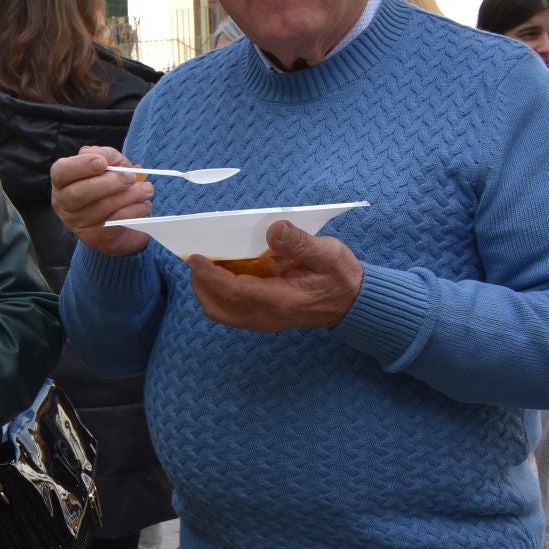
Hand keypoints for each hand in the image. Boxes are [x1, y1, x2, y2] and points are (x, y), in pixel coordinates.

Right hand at [50, 147, 152, 256]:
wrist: (119, 218)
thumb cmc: (109, 185)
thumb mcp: (107, 164)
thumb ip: (104, 155)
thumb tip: (105, 159)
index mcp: (63, 181)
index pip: (61, 172)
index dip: (81, 166)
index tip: (102, 163)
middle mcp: (64, 203)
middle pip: (79, 193)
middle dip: (110, 183)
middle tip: (131, 177)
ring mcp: (77, 223)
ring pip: (102, 208)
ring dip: (129, 196)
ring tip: (145, 190)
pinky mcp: (94, 237)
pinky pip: (115, 223)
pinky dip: (134, 211)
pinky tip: (144, 205)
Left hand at [185, 221, 364, 331]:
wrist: (353, 303)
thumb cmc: (340, 277)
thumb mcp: (328, 254)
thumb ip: (300, 243)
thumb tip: (274, 228)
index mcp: (280, 301)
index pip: (235, 291)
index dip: (211, 274)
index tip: (195, 257)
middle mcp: (266, 316)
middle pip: (218, 308)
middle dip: (201, 284)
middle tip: (196, 258)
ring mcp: (262, 320)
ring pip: (221, 311)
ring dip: (207, 289)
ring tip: (205, 263)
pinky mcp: (262, 317)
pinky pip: (231, 309)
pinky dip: (219, 292)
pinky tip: (223, 271)